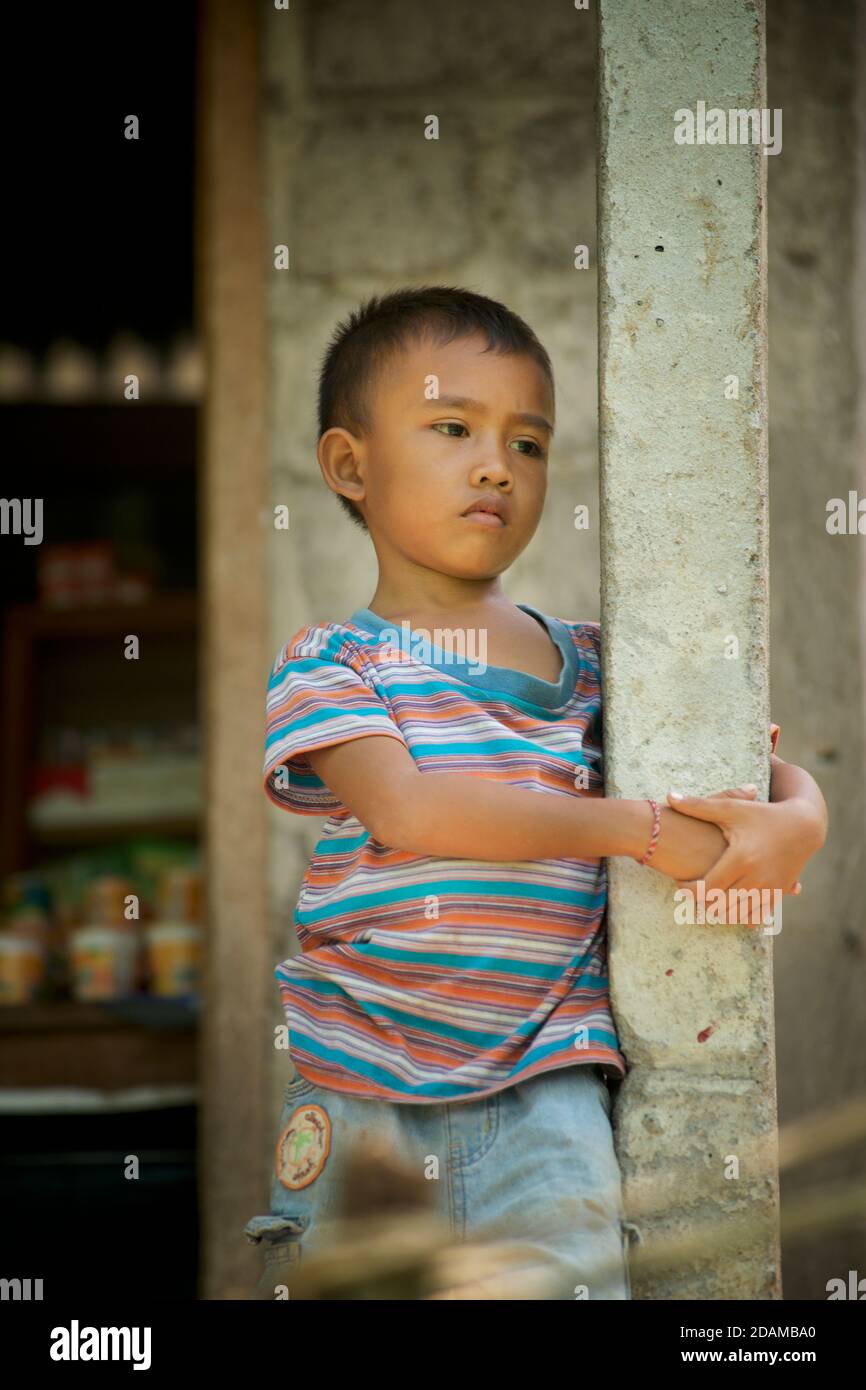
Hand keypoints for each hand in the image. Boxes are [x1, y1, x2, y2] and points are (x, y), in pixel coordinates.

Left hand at [664, 786, 818, 923]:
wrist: (803, 826)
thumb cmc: (762, 814)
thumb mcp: (731, 808)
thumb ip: (699, 805)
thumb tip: (669, 796)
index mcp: (742, 858)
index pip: (707, 889)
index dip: (689, 891)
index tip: (680, 883)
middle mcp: (757, 878)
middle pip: (719, 907)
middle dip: (700, 903)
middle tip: (691, 891)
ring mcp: (769, 890)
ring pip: (736, 916)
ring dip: (718, 911)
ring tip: (707, 896)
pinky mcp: (778, 896)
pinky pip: (755, 918)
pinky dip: (739, 915)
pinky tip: (729, 903)